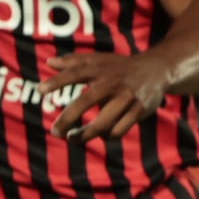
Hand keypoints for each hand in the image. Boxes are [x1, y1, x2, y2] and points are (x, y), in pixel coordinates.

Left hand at [43, 49, 170, 142]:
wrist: (158, 70)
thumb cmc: (121, 67)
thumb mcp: (99, 60)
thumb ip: (74, 62)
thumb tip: (49, 62)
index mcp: (101, 69)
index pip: (76, 73)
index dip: (58, 81)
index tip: (40, 90)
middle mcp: (113, 83)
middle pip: (86, 101)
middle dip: (68, 118)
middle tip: (55, 132)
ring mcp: (127, 98)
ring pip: (104, 123)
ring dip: (86, 135)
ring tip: (72, 138)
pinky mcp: (139, 111)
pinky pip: (119, 130)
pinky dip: (107, 136)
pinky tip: (100, 135)